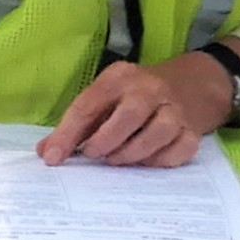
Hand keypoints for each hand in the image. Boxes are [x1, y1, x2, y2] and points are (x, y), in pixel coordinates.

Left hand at [41, 48, 239, 168]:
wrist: (190, 85)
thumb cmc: (133, 97)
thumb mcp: (103, 99)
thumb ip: (76, 126)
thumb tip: (47, 153)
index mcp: (119, 78)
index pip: (89, 104)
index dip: (68, 134)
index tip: (52, 158)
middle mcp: (150, 89)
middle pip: (130, 114)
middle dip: (106, 140)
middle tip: (94, 155)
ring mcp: (175, 108)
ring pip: (159, 131)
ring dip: (132, 153)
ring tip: (116, 160)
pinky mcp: (192, 130)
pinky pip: (179, 150)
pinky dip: (160, 161)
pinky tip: (145, 162)